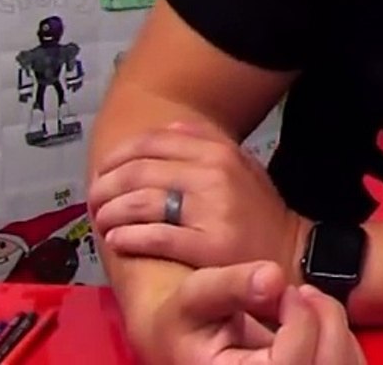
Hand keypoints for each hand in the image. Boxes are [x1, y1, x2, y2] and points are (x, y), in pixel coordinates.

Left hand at [90, 120, 309, 275]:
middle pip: (139, 171)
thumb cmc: (259, 213)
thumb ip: (207, 145)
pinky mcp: (208, 245)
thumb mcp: (242, 167)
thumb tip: (168, 129)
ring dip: (110, 212)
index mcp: (218, 151)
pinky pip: (155, 236)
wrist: (289, 254)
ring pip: (141, 202)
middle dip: (105, 186)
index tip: (102, 171)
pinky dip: (128, 237)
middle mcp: (213, 174)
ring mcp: (211, 209)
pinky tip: (118, 240)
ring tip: (102, 221)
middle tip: (93, 201)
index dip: (117, 156)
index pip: (151, 143)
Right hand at [133, 260, 364, 364]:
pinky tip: (315, 323)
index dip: (299, 320)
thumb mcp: (194, 296)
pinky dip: (342, 339)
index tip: (282, 289)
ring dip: (336, 326)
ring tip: (304, 305)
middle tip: (301, 291)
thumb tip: (273, 278)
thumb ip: (230, 285)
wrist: (182, 342)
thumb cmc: (186, 321)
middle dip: (326, 317)